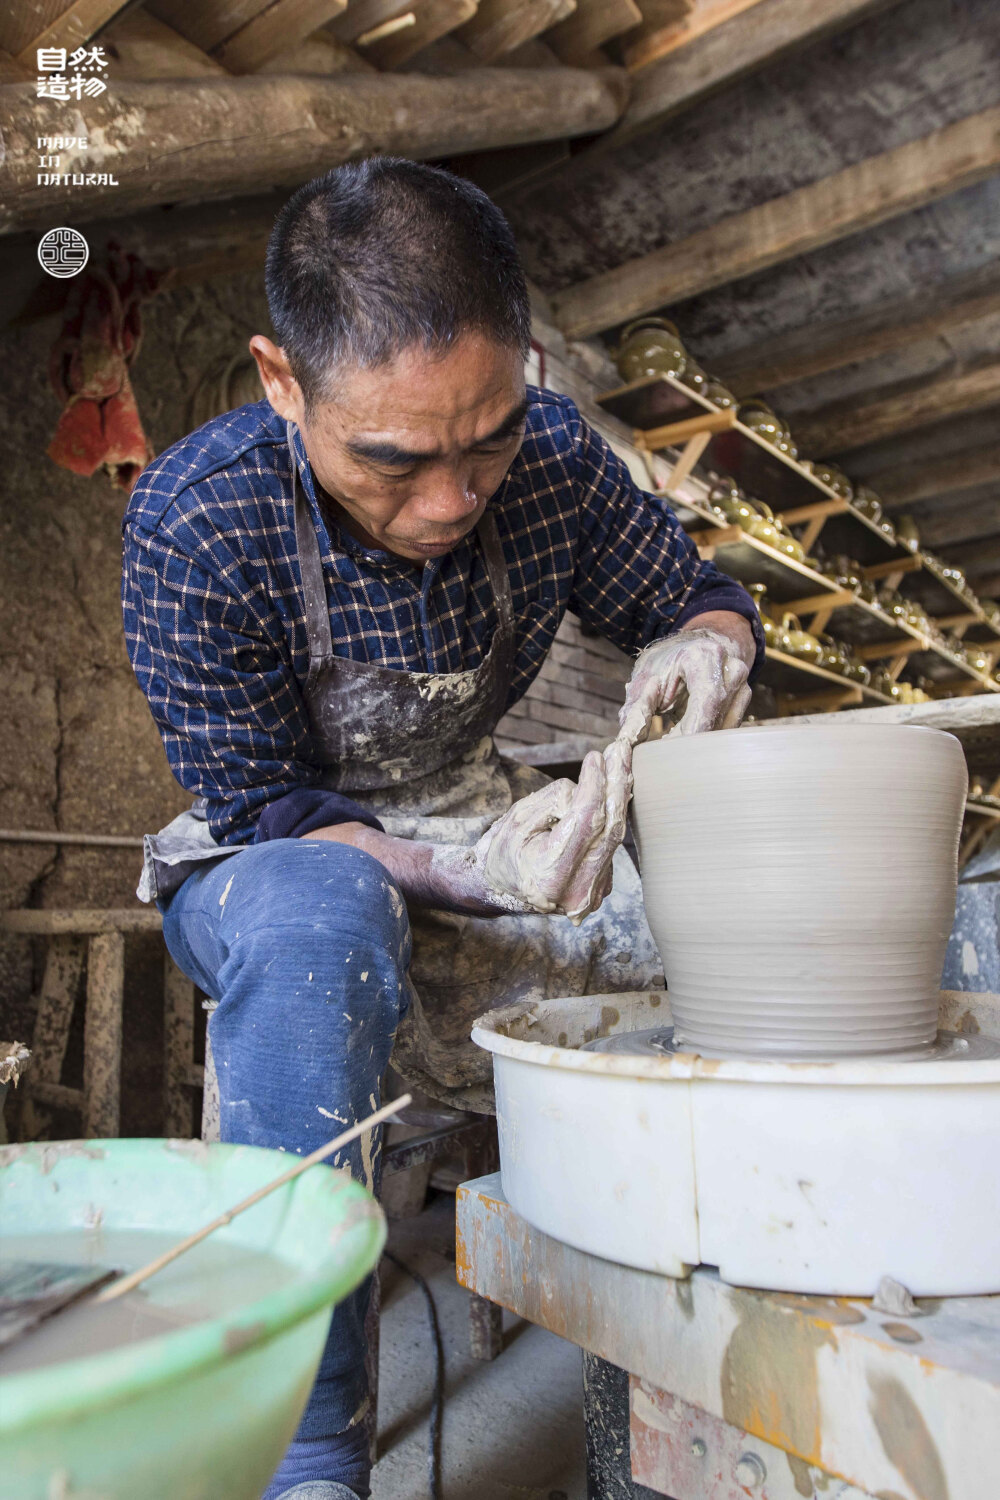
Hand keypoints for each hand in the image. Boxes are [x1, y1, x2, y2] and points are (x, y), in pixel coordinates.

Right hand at [472, 740, 632, 922]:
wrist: (503, 890)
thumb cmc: (504, 853)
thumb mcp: (517, 821)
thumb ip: (553, 801)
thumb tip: (590, 784)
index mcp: (549, 875)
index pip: (585, 821)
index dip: (594, 785)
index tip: (596, 756)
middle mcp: (576, 891)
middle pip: (609, 828)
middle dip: (616, 785)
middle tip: (620, 751)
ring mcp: (592, 894)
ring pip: (614, 836)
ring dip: (617, 797)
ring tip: (619, 763)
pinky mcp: (601, 887)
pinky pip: (610, 845)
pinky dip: (610, 817)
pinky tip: (611, 793)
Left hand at [618, 614, 754, 745]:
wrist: (695, 646)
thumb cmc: (668, 660)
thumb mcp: (645, 677)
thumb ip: (637, 709)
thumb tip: (625, 746)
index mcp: (706, 657)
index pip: (706, 702)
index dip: (689, 733)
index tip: (666, 752)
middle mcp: (732, 671)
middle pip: (716, 720)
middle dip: (688, 743)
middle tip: (662, 754)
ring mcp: (742, 688)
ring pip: (721, 731)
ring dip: (696, 743)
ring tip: (670, 740)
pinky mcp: (743, 704)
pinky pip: (724, 731)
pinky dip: (704, 738)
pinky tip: (684, 736)